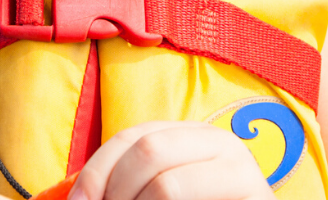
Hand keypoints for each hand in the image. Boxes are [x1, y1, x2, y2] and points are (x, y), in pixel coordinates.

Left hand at [68, 121, 275, 199]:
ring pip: (166, 185)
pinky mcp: (251, 195)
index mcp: (191, 134)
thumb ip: (130, 186)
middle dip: (114, 191)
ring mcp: (240, 169)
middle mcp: (219, 140)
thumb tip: (76, 197)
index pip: (131, 136)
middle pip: (147, 151)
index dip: (95, 171)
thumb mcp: (161, 191)